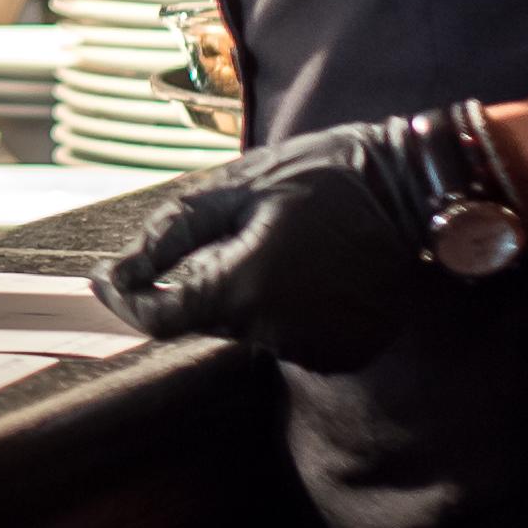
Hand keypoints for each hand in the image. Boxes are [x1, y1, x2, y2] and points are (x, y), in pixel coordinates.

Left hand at [94, 120, 448, 371]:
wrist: (414, 190)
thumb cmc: (323, 175)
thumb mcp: (238, 186)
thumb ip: (170, 234)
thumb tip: (113, 274)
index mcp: (246, 286)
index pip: (160, 319)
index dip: (128, 299)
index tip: (113, 276)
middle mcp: (278, 332)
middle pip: (206, 318)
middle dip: (201, 279)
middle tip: (236, 231)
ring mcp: (315, 348)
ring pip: (247, 328)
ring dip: (245, 294)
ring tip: (282, 243)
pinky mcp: (343, 352)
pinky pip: (289, 337)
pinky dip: (285, 309)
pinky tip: (309, 268)